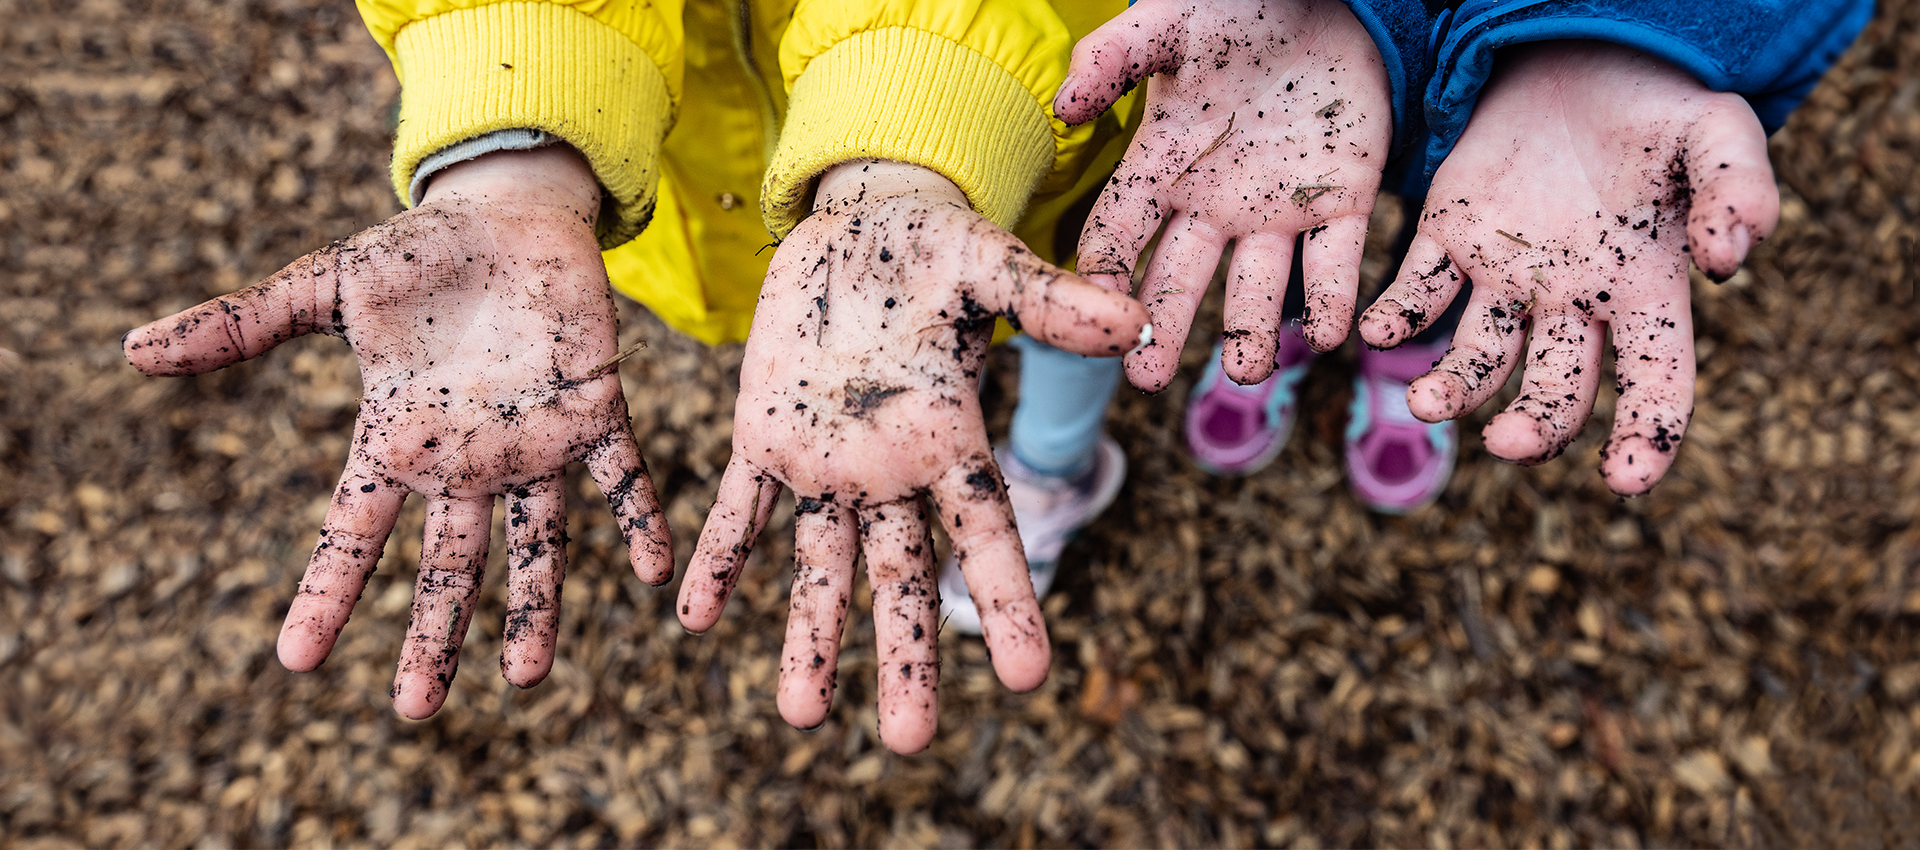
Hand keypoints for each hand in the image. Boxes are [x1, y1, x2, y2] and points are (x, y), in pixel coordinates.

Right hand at [123, 147, 672, 716]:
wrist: (508, 216)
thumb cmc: (417, 255)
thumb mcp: (324, 286)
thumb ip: (244, 323)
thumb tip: (134, 347)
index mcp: (400, 440)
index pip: (354, 532)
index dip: (327, 593)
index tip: (296, 660)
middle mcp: (467, 461)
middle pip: (446, 566)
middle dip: (435, 635)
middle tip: (417, 708)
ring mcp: (534, 445)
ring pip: (535, 542)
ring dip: (535, 607)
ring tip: (528, 678)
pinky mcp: (595, 411)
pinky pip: (622, 476)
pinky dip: (639, 520)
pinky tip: (656, 572)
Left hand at [678, 160, 1150, 753]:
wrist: (854, 225)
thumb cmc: (933, 243)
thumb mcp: (987, 261)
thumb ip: (1046, 299)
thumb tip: (1134, 319)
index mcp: (949, 435)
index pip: (985, 534)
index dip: (1006, 602)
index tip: (1030, 676)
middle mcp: (891, 468)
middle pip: (902, 577)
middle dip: (905, 655)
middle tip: (910, 740)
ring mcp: (825, 461)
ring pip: (819, 563)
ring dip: (809, 634)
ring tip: (801, 715)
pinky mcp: (763, 437)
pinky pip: (738, 510)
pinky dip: (719, 559)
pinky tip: (693, 617)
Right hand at [1057, 0, 1390, 389]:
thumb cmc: (1238, 5)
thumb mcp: (1170, 22)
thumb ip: (1114, 57)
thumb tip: (1062, 107)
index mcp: (1165, 162)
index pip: (1120, 229)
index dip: (1105, 270)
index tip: (1095, 308)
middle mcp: (1215, 200)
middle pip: (1179, 278)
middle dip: (1162, 328)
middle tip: (1147, 377)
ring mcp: (1278, 207)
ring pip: (1258, 287)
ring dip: (1251, 333)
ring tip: (1248, 372)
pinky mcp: (1344, 199)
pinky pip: (1335, 261)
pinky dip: (1331, 300)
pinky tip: (1329, 336)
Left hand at [1357, 41, 1777, 494]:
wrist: (1584, 51)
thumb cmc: (1660, 103)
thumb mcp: (1717, 132)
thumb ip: (1739, 190)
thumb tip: (1729, 259)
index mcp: (1645, 289)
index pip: (1655, 383)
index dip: (1646, 438)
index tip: (1625, 481)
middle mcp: (1573, 301)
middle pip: (1556, 391)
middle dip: (1535, 428)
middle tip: (1508, 443)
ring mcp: (1507, 275)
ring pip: (1478, 358)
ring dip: (1452, 391)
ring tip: (1426, 404)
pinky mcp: (1450, 237)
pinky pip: (1417, 292)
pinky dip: (1394, 316)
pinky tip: (1376, 331)